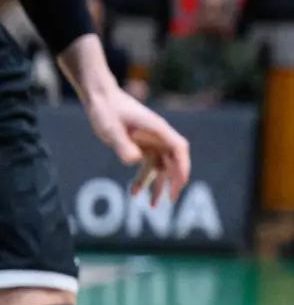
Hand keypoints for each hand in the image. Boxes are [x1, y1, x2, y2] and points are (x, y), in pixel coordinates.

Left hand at [84, 85, 191, 202]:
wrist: (100, 98)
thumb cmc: (107, 111)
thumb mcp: (111, 129)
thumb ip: (122, 145)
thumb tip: (134, 161)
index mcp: (158, 129)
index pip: (179, 149)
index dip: (182, 167)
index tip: (180, 185)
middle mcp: (158, 135)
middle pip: (174, 160)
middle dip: (173, 181)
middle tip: (169, 201)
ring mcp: (150, 140)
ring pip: (161, 165)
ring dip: (158, 184)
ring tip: (152, 205)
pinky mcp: (140, 144)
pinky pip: (148, 164)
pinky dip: (144, 178)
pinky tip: (134, 192)